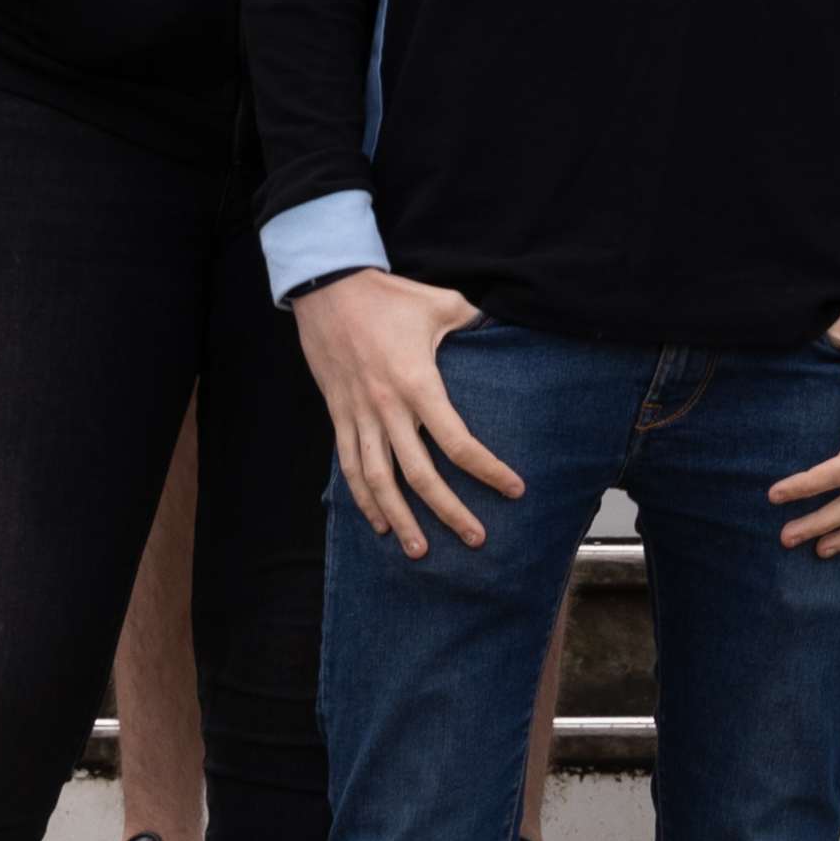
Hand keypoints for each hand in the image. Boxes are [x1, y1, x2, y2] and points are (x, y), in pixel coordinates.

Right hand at [293, 270, 523, 555]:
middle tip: (475, 539)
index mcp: (417, 383)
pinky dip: (363, 499)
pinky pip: (350, 466)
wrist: (326, 289)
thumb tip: (505, 329)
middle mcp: (387, 408)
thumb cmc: (387, 296)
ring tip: (420, 551)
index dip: (487, 470)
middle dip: (449, 511)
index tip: (513, 489)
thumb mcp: (442, 302)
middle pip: (420, 475)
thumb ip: (476, 321)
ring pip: (379, 481)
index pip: (457, 441)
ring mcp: (358, 416)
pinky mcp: (338, 416)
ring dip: (400, 519)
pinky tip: (378, 522)